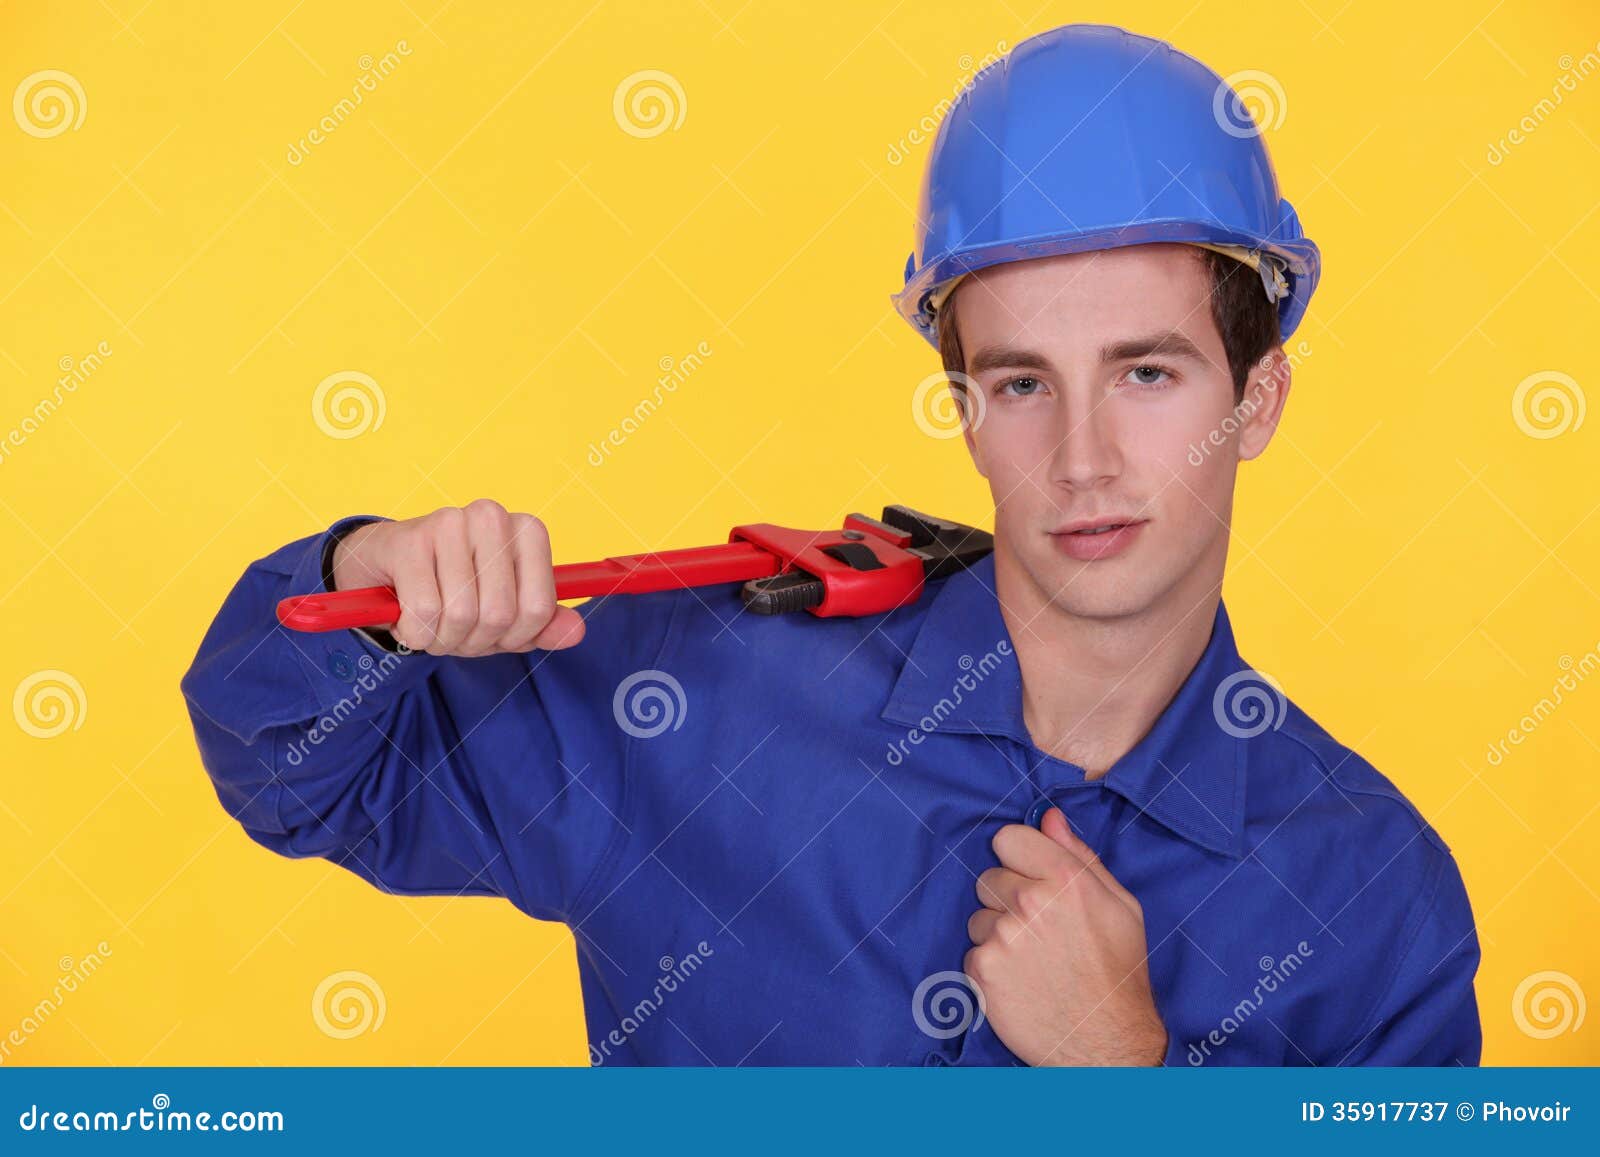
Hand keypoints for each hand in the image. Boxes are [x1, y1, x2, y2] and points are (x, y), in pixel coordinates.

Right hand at [331, 499, 585, 656]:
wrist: (383, 567)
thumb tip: (576, 632)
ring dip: (442, 638)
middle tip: (454, 630)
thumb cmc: (451, 589)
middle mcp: (493, 517)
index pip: (539, 609)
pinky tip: (406, 615)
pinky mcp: (410, 540)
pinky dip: (415, 633)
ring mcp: (451, 522)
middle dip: (474, 640)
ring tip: (430, 622)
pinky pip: (424, 613)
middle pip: (500, 615)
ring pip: (461, 615)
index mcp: (527, 531)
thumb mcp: (504, 612)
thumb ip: (542, 624)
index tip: (494, 632)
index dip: (515, 637)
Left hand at [965, 808, 1166, 1065]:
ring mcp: (1002, 936)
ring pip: (978, 916)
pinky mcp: (983, 969)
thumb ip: (1079, 856)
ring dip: (997, 932)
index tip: (1030, 877)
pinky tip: (1020, 981)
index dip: (1019, 858)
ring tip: (1032, 959)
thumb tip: (1048, 816)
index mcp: (1065, 879)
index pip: (1008, 838)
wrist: (1106, 1043)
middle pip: (989, 877)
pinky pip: (973, 951)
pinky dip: (990, 966)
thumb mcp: (1119, 905)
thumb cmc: (1118, 972)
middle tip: (1038, 929)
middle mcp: (1030, 901)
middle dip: (1007, 898)